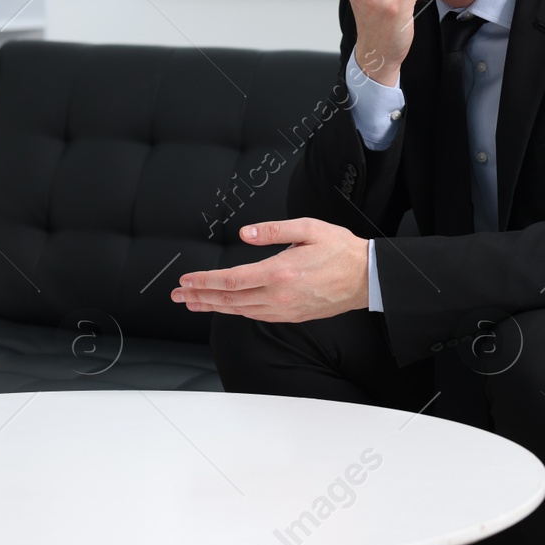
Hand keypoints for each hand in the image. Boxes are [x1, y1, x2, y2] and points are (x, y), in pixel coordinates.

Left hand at [172, 218, 367, 322]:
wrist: (366, 277)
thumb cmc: (340, 250)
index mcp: (279, 272)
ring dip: (213, 307)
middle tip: (178, 295)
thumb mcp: (308, 228)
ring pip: (240, 311)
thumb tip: (245, 233)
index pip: (230, 280)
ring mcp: (284, 309)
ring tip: (194, 302)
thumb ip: (273, 231)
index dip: (204, 281)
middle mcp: (278, 296)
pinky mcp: (291, 315)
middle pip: (229, 300)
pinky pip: (256, 315)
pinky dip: (236, 311)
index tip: (186, 280)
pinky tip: (226, 307)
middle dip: (199, 296)